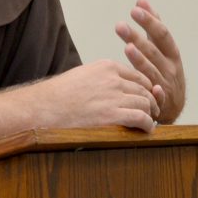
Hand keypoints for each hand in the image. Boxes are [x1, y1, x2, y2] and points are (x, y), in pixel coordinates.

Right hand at [0, 59, 161, 147]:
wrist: (44, 109)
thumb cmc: (58, 96)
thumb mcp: (81, 76)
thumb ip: (100, 78)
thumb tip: (112, 88)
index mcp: (106, 67)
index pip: (137, 75)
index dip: (145, 88)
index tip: (146, 97)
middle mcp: (113, 79)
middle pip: (144, 89)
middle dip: (150, 101)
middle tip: (152, 111)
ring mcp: (114, 96)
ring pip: (145, 103)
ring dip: (150, 113)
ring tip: (149, 122)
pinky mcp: (113, 115)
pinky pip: (141, 118)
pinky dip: (148, 125)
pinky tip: (147, 130)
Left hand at [115, 0, 185, 122]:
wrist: (173, 105)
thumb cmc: (164, 69)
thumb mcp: (161, 47)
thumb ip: (152, 26)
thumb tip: (141, 1)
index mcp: (171, 52)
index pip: (161, 34)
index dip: (149, 22)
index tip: (135, 9)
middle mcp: (171, 66)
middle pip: (153, 50)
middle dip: (138, 37)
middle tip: (120, 25)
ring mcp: (166, 84)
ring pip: (152, 70)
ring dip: (140, 59)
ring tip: (127, 48)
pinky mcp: (162, 102)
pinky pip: (158, 95)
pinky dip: (156, 90)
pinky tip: (150, 85)